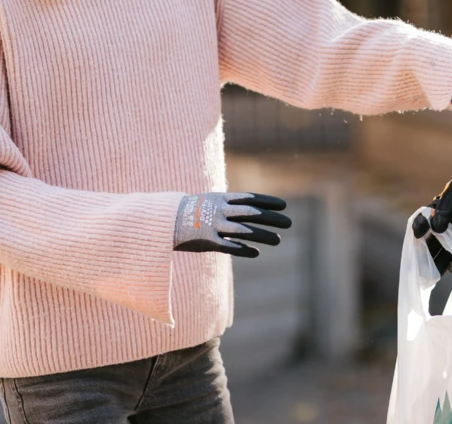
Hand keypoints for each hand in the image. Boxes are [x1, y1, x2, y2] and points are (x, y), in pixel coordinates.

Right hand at [172, 192, 291, 258]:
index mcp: (221, 199)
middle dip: (271, 218)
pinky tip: (256, 253)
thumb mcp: (209, 201)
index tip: (284, 205)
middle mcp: (220, 210)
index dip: (268, 201)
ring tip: (279, 240)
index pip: (250, 198)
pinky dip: (243, 249)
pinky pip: (229, 246)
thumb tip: (249, 207)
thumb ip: (228, 204)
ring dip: (263, 235)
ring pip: (244, 230)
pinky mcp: (206, 241)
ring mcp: (213, 225)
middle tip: (289, 223)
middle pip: (251, 213)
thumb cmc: (189, 211)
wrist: (162, 220)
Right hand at [411, 165, 451, 273]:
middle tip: (418, 266)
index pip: (423, 223)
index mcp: (438, 213)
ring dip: (438, 264)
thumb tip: (436, 227)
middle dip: (424, 256)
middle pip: (432, 244)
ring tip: (432, 273)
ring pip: (446, 254)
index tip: (418, 233)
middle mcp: (448, 228)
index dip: (418, 228)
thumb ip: (444, 204)